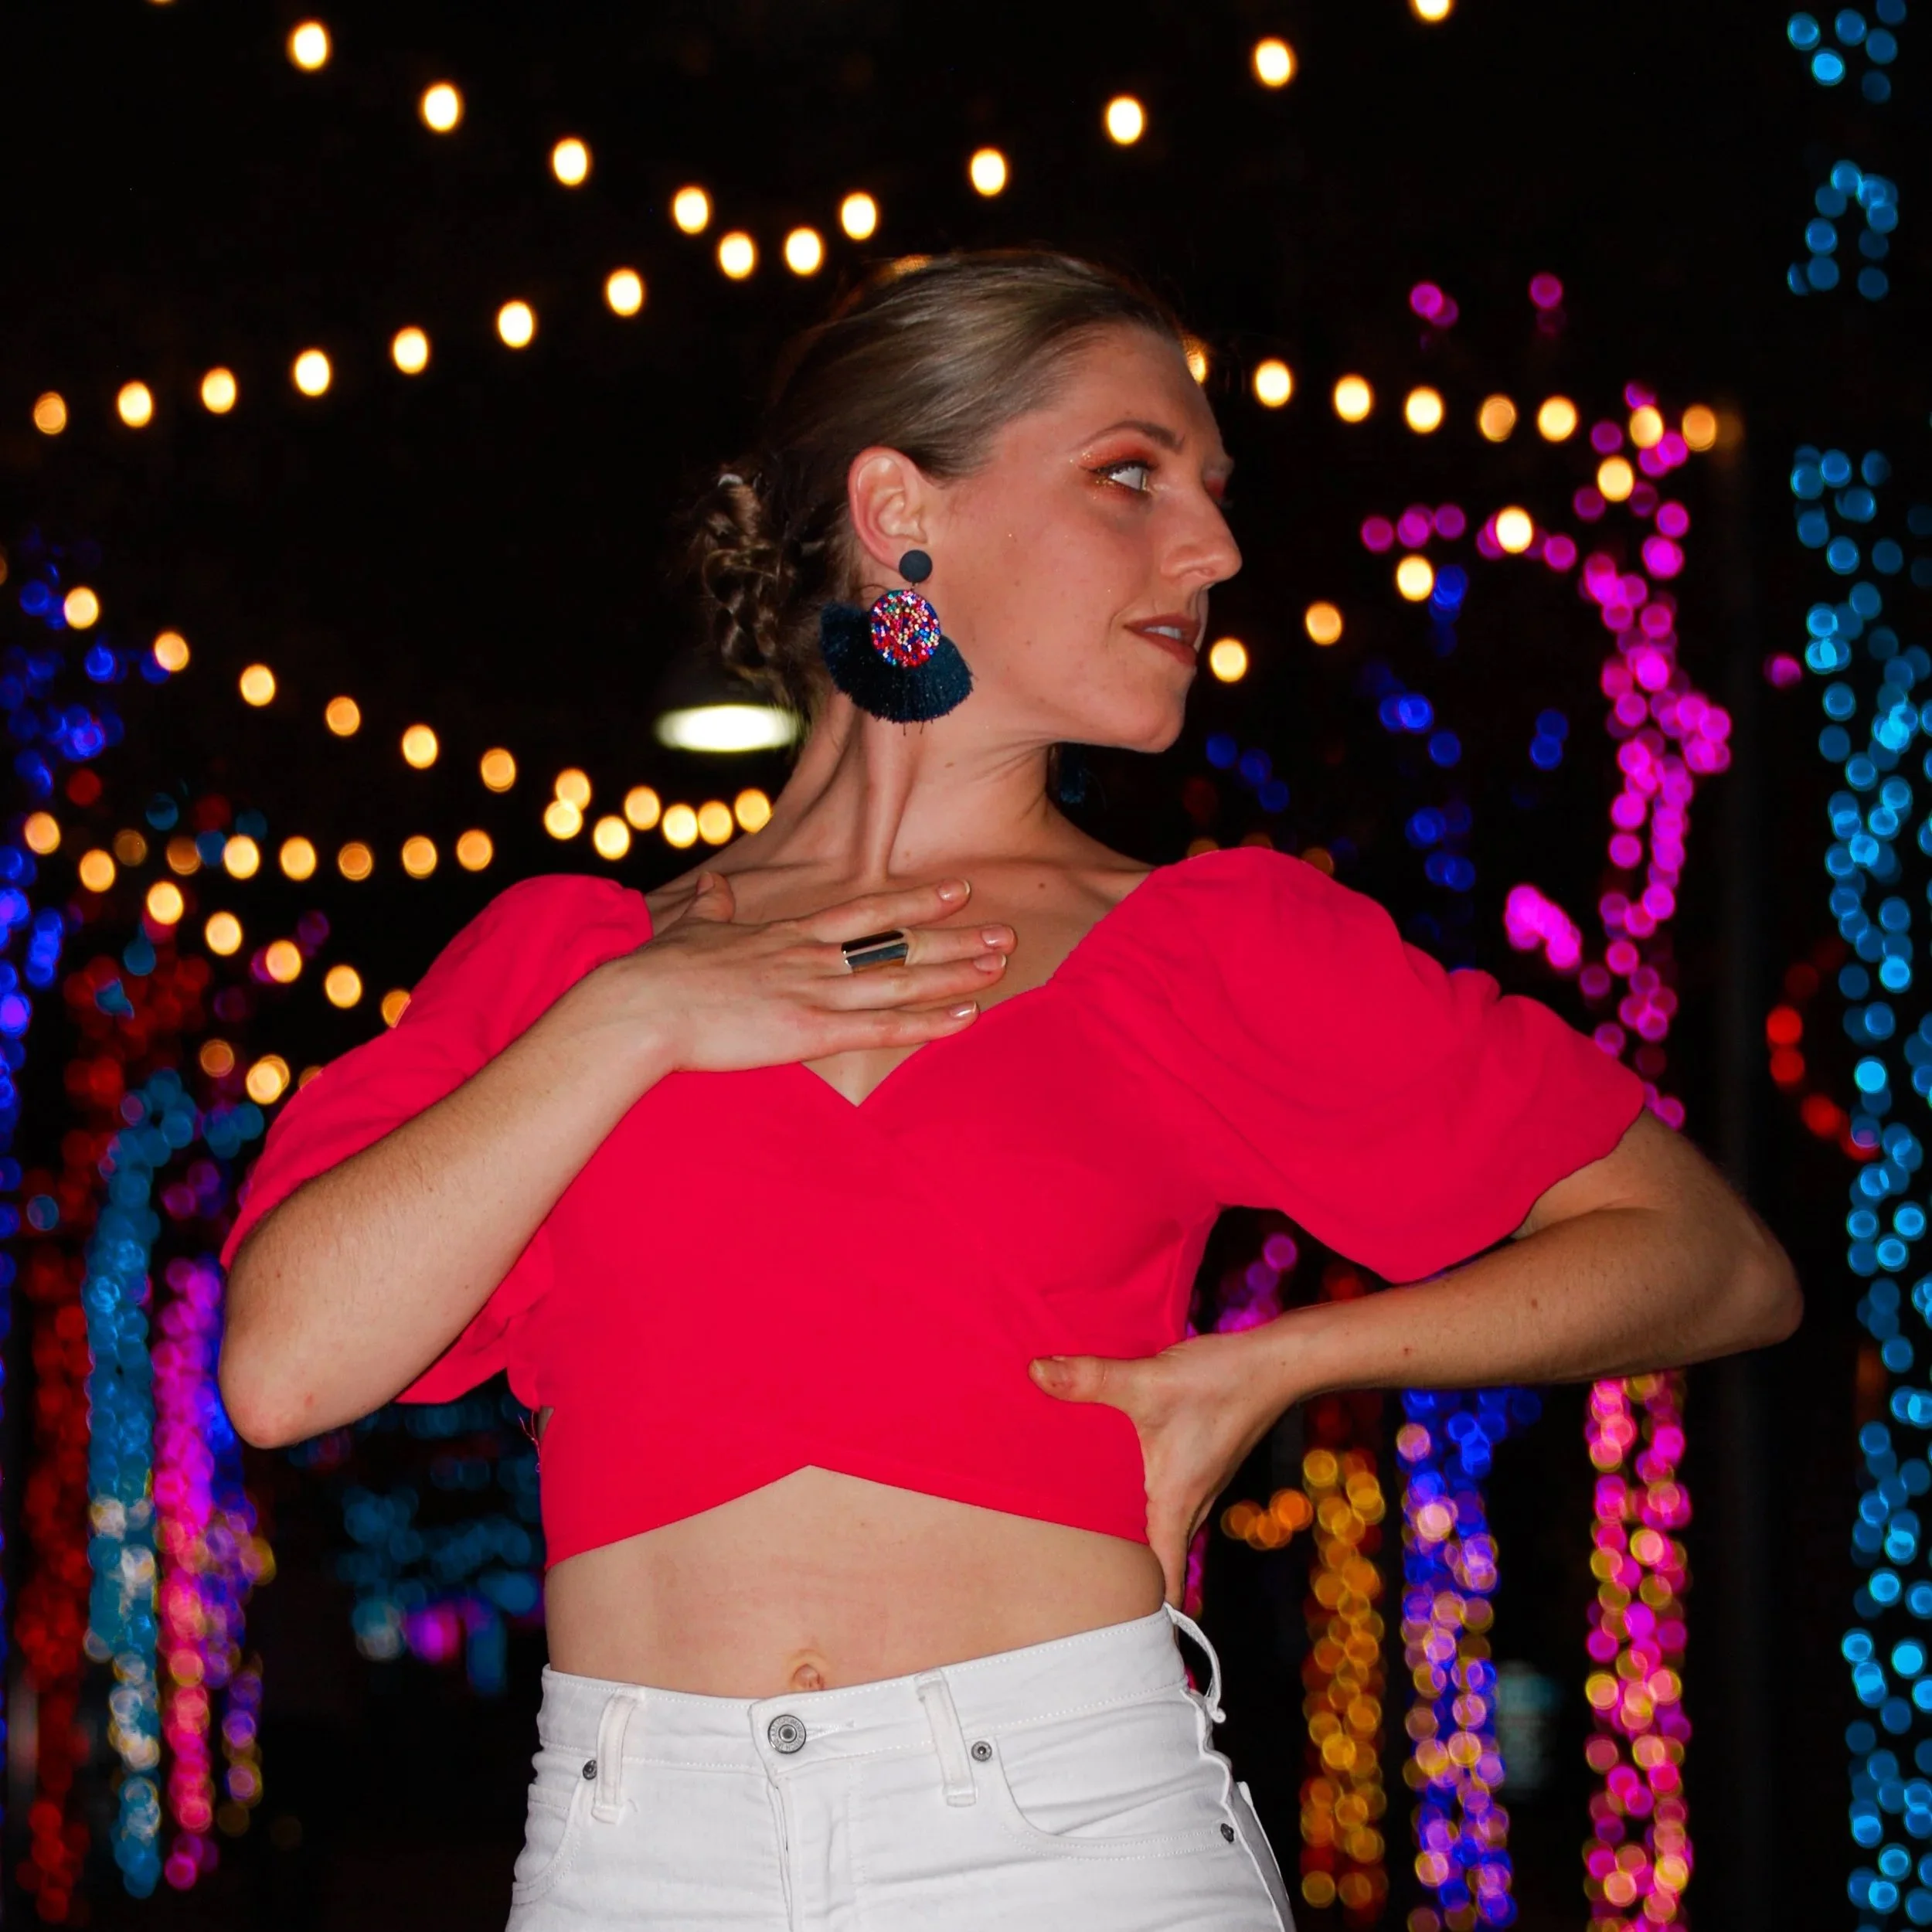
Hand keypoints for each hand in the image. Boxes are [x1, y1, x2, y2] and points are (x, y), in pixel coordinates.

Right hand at [605, 871, 1014, 1075]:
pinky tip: (966, 1016)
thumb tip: (717, 887)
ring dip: (955, 971)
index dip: (914, 903)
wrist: (637, 1007)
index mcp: (785, 936)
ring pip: (899, 978)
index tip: (956, 891)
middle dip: (954, 937)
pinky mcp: (808, 1032)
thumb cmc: (656, 973)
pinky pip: (882, 1028)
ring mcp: (813, 993)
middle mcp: (810, 958)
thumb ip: (712, 908)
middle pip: (897, 942)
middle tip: (1004, 929)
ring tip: (1000, 961)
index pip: (864, 912)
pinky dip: (928, 1022)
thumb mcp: (690, 929)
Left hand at [1029, 1330, 1288, 1606]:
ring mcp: (1200, 1482)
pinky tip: (1119, 1484)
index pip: (1166, 1580)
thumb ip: (1091, 1379)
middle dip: (1135, 1585)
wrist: (1276, 1361)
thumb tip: (1035, 1373)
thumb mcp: (1147, 1382)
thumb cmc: (1220, 1381)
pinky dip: (1146, 1507)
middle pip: (1162, 1560)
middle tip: (1088, 1602)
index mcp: (1176, 1502)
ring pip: (1165, 1528)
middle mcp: (1191, 1502)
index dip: (1151, 1617)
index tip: (1129, 1646)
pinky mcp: (1202, 1460)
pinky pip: (1170, 1498)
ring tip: (1095, 1550)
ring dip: (1139, 1543)